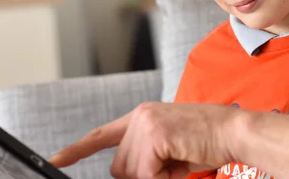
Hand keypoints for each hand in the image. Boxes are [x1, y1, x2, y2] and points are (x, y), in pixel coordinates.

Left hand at [49, 102, 240, 178]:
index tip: (55, 160)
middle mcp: (140, 116)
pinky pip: (146, 173)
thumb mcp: (171, 147)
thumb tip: (132, 174)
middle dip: (144, 175)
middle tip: (174, 165)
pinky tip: (182, 160)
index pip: (102, 134)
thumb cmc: (208, 141)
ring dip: (156, 176)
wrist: (234, 131)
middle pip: (119, 166)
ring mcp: (146, 123)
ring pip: (131, 173)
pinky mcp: (155, 134)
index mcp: (143, 116)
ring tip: (181, 160)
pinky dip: (164, 177)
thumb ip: (147, 155)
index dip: (76, 149)